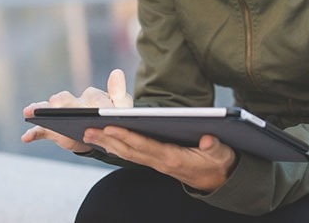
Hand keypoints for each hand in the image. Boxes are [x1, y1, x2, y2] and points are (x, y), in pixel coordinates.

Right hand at [21, 69, 133, 152]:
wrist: (101, 136)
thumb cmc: (113, 119)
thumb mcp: (121, 109)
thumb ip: (119, 93)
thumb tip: (117, 72)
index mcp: (94, 96)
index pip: (96, 99)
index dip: (98, 106)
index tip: (100, 112)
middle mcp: (74, 102)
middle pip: (67, 100)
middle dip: (62, 102)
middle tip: (55, 102)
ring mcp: (61, 115)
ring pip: (50, 110)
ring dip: (40, 110)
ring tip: (30, 111)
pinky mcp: (52, 130)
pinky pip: (41, 131)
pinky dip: (33, 133)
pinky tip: (26, 137)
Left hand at [82, 128, 237, 192]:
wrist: (220, 180)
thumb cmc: (220, 162)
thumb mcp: (222, 154)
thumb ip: (215, 147)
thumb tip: (207, 139)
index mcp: (174, 158)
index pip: (145, 146)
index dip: (127, 136)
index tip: (110, 127)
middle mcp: (161, 162)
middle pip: (130, 151)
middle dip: (108, 140)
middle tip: (87, 130)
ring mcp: (158, 163)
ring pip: (128, 153)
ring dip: (108, 144)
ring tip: (89, 133)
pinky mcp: (157, 161)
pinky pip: (133, 154)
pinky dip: (118, 146)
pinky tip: (106, 140)